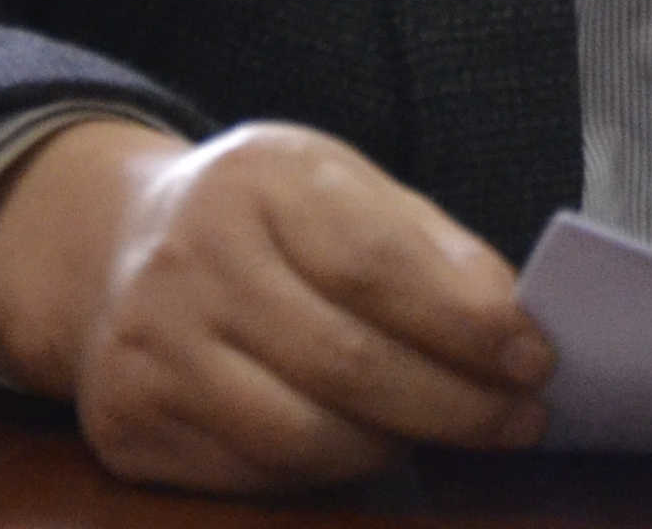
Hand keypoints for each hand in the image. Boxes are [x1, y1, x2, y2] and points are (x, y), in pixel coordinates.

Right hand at [0, 115, 550, 491]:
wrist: (116, 250)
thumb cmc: (265, 221)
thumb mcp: (339, 187)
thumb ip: (427, 245)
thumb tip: (513, 321)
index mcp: (259, 178)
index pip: (376, 263)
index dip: (465, 320)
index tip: (535, 357)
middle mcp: (193, 258)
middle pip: (348, 362)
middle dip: (456, 403)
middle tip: (522, 420)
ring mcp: (152, 347)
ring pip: (306, 434)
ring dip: (399, 446)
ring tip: (449, 432)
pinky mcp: (132, 423)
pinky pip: (258, 473)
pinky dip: (332, 469)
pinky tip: (369, 445)